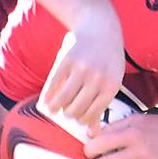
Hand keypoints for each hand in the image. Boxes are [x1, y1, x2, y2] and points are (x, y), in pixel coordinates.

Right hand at [40, 6, 124, 129]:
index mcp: (111, 86)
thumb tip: (92, 132)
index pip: (92, 115)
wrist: (100, 27)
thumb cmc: (107, 57)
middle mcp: (97, 79)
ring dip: (56, 108)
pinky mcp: (66, 61)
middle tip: (66, 113)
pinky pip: (52, 85)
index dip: (83, 121)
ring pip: (63, 101)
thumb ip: (103, 102)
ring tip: (54, 108)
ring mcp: (81, 70)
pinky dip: (47, 96)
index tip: (78, 120)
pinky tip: (45, 101)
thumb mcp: (112, 78)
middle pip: (76, 110)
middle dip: (69, 115)